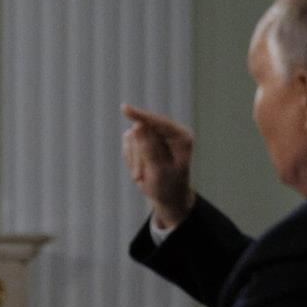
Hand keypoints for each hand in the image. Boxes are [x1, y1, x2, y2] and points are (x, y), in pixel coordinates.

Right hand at [122, 104, 196, 228]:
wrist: (167, 197)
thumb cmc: (168, 187)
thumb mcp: (159, 173)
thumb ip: (149, 150)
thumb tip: (137, 127)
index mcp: (182, 137)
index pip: (158, 122)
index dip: (140, 116)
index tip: (124, 108)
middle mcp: (170, 132)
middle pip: (142, 132)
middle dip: (137, 156)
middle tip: (140, 177)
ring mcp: (156, 134)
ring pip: (132, 137)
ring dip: (133, 159)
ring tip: (142, 176)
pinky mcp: (144, 138)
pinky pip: (127, 142)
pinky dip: (129, 158)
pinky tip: (139, 169)